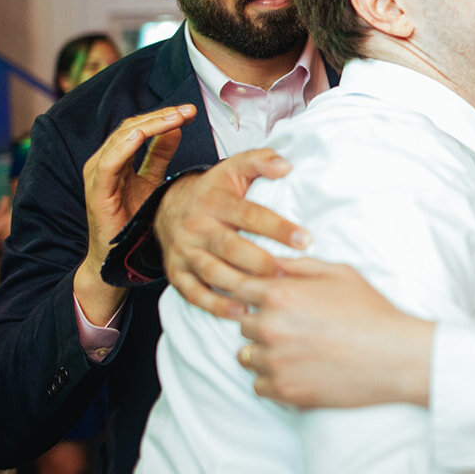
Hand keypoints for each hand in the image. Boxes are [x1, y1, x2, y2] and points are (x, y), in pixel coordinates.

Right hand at [75, 105, 194, 323]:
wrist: (115, 256)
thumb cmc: (132, 220)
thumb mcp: (152, 181)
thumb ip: (160, 154)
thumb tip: (176, 128)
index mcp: (118, 156)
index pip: (141, 126)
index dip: (165, 116)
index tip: (190, 112)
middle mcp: (105, 160)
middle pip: (133, 127)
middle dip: (162, 116)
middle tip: (187, 111)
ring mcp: (98, 173)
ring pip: (123, 138)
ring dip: (151, 125)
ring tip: (175, 118)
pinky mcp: (96, 189)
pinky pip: (110, 161)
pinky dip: (126, 145)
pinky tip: (143, 135)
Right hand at [158, 150, 307, 319]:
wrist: (169, 207)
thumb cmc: (214, 191)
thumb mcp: (234, 167)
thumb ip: (260, 161)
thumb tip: (286, 165)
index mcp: (214, 201)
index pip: (249, 215)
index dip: (278, 227)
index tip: (305, 239)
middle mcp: (197, 227)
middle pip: (231, 247)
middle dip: (262, 261)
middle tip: (289, 272)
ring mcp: (185, 251)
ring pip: (213, 272)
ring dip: (242, 286)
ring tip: (270, 295)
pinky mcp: (177, 273)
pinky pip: (195, 293)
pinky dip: (216, 305)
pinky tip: (241, 312)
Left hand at [236, 258, 433, 407]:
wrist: (395, 355)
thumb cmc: (371, 312)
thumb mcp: (340, 273)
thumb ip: (300, 265)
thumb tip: (273, 264)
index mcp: (281, 295)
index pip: (239, 291)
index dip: (252, 294)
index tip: (266, 301)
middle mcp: (271, 327)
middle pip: (243, 324)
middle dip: (261, 322)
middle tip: (290, 326)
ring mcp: (275, 362)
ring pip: (247, 356)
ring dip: (264, 352)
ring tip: (293, 350)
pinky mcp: (284, 390)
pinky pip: (258, 385)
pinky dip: (272, 379)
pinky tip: (295, 371)